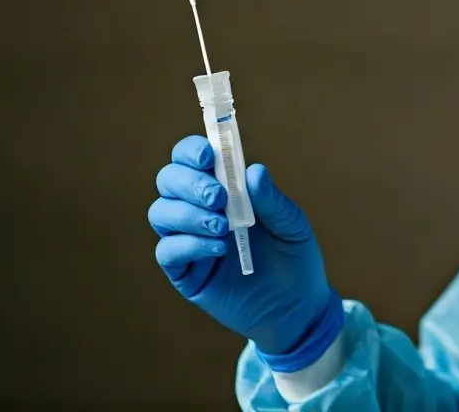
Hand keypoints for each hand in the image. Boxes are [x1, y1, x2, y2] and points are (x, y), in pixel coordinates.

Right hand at [148, 136, 342, 364]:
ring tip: (223, 227)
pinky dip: (188, 245)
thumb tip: (254, 171)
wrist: (298, 308)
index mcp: (224, 188)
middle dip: (188, 183)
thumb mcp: (291, 225)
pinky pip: (167, 252)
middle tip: (218, 197)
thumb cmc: (294, 257)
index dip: (191, 151)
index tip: (207, 156)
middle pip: (168, 181)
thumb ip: (272, 200)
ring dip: (188, 214)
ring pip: (161, 214)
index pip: (190, 159)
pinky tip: (218, 249)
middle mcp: (199, 209)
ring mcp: (189, 240)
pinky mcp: (186, 273)